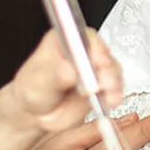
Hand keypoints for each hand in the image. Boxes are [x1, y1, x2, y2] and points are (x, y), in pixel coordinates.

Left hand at [1, 30, 122, 134]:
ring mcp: (94, 67)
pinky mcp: (103, 84)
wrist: (37, 114)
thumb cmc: (33, 90)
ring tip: (103, 94)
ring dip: (112, 83)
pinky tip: (107, 100)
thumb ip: (55, 74)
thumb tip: (70, 69)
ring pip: (113, 69)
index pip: (83, 35)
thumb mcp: (38, 81)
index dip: (92, 47)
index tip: (95, 62)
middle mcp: (82, 49)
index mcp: (64, 37)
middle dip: (106, 67)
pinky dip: (114, 95)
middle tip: (100, 82)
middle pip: (103, 50)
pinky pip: (116, 87)